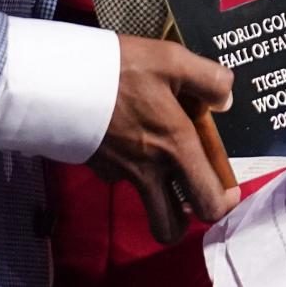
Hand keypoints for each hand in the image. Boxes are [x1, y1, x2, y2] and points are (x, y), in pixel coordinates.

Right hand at [89, 34, 240, 243]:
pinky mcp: (96, 164)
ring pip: (144, 208)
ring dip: (158, 200)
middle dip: (185, 219)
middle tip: (192, 190)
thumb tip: (226, 100)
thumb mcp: (171, 59)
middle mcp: (149, 170)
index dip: (224, 204)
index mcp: (176, 147)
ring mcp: (119, 172)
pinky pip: (119, 177)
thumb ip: (208, 78)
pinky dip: (128, 167)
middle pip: (170, 228)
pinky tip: (126, 136)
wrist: (59, 77)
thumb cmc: (120, 68)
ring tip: (163, 167)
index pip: (209, 203)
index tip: (226, 188)